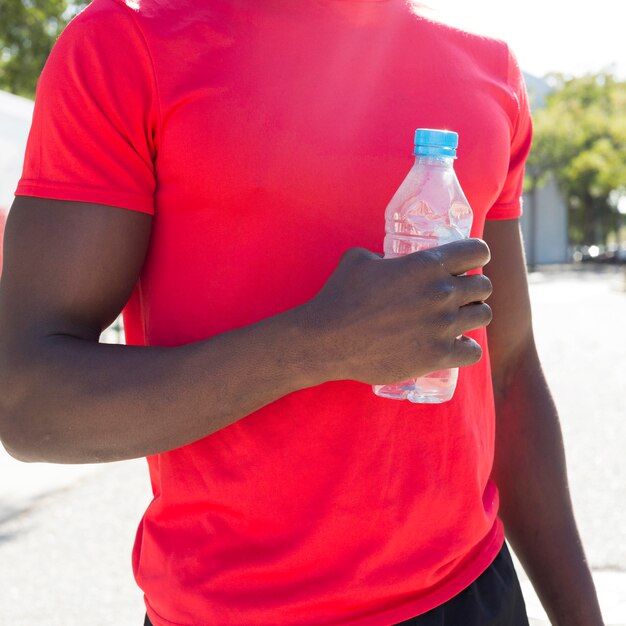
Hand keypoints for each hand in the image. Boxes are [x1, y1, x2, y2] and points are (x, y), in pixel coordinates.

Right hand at [298, 239, 492, 383]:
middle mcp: (441, 293)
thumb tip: (391, 260)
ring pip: (483, 316)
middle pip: (484, 286)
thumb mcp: (360, 259)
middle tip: (457, 296)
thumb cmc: (339, 297)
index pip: (478, 251)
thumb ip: (384, 256)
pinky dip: (466, 348)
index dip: (475, 255)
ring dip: (472, 316)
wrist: (327, 340)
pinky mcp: (437, 356)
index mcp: (426, 264)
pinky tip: (454, 346)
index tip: (467, 263)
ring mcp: (442, 326)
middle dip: (473, 289)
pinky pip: (473, 351)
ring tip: (457, 321)